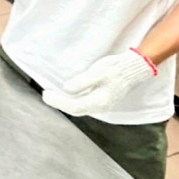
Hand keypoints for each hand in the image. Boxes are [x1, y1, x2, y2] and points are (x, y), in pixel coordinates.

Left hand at [41, 49, 155, 116]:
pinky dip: (71, 100)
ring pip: (78, 107)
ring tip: (52, 95)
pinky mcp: (101, 100)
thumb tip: (67, 88)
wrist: (133, 69)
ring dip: (64, 102)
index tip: (46, 94)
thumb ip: (83, 81)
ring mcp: (101, 104)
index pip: (73, 106)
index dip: (58, 101)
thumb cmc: (116, 69)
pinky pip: (83, 103)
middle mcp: (100, 106)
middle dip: (59, 103)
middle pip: (74, 109)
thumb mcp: (98, 72)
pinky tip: (66, 94)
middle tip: (45, 95)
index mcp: (99, 101)